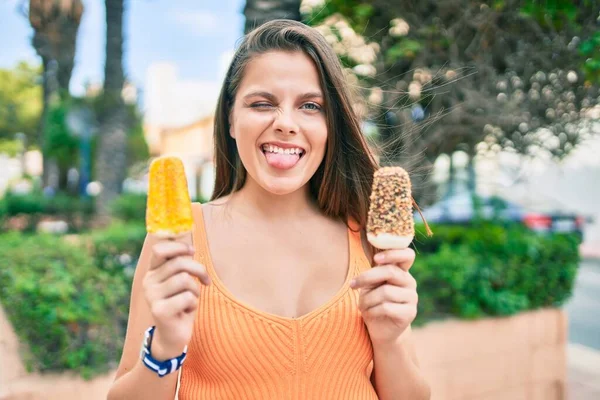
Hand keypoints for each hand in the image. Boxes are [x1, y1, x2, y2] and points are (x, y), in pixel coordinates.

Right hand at [142, 234, 210, 359]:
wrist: (173, 335)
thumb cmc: (181, 304)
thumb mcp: (181, 281)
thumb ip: (182, 265)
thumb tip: (191, 248)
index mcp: (153, 272)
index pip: (160, 249)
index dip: (179, 247)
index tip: (192, 252)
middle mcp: (148, 282)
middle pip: (179, 263)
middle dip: (199, 270)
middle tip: (206, 281)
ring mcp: (151, 296)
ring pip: (185, 280)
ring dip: (196, 290)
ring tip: (192, 299)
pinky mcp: (159, 310)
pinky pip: (187, 297)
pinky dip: (194, 303)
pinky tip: (187, 311)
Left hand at [351, 248, 417, 346]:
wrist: (380, 329)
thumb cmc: (373, 302)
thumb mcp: (370, 285)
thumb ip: (375, 272)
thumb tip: (376, 262)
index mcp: (401, 271)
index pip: (407, 255)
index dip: (392, 253)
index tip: (375, 260)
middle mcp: (409, 282)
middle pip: (390, 271)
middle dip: (367, 277)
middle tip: (352, 285)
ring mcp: (412, 298)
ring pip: (386, 292)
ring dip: (367, 299)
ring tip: (361, 305)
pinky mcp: (409, 313)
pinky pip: (387, 307)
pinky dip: (372, 310)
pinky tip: (369, 313)